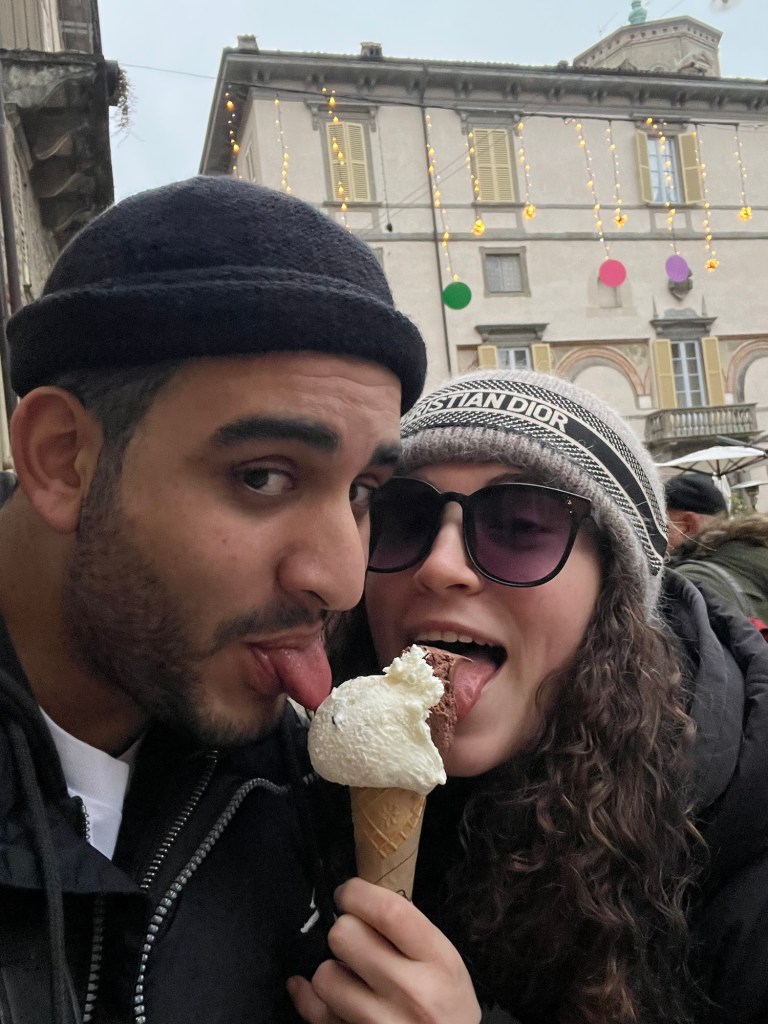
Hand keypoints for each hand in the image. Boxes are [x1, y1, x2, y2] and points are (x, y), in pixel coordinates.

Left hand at [287, 877, 480, 1023]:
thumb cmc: (447, 1004)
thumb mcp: (444, 961)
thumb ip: (407, 931)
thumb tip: (354, 901)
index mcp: (437, 961)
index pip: (387, 911)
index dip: (356, 893)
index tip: (348, 894)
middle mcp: (410, 992)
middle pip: (345, 936)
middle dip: (344, 931)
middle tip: (355, 940)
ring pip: (324, 976)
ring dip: (332, 971)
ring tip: (350, 976)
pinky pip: (316, 1013)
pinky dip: (311, 999)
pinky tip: (321, 994)